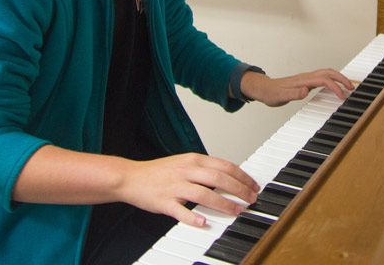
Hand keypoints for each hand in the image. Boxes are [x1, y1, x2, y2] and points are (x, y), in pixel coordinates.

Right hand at [119, 153, 259, 226]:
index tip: (253, 185)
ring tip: (236, 211)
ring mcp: (175, 186)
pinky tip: (204, 223)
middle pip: (218, 178)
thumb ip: (205, 169)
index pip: (224, 166)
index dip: (242, 176)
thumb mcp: (185, 163)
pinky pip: (181, 211)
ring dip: (223, 203)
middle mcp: (186, 171)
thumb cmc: (159, 172)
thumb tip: (229, 176)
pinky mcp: (164, 202)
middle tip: (251, 199)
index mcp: (193, 160)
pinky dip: (193, 217)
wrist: (131, 177)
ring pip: (204, 193)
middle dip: (239, 189)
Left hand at [240, 68, 354, 106]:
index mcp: (303, 80)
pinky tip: (334, 88)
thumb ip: (293, 94)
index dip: (335, 87)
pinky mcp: (306, 81)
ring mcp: (307, 78)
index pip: (324, 80)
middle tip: (351, 88)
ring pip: (327, 73)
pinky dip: (333, 80)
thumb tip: (306, 91)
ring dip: (339, 78)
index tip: (342, 96)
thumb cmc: (271, 93)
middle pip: (329, 72)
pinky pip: (323, 78)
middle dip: (342, 79)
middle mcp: (306, 77)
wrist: (264, 89)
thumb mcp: (280, 97)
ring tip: (347, 87)